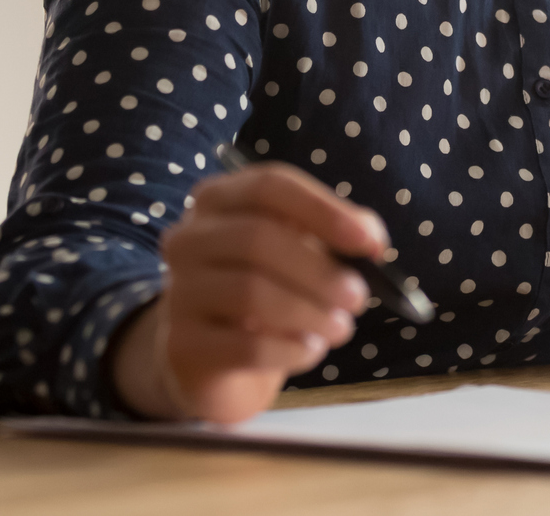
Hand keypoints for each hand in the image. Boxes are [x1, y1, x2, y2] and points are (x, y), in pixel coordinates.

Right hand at [110, 163, 386, 421]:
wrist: (216, 364)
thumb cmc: (266, 295)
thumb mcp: (300, 255)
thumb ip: (336, 237)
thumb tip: (371, 238)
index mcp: (219, 200)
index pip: (269, 186)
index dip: (324, 210)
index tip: (371, 242)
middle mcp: (188, 239)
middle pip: (257, 239)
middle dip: (320, 271)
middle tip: (358, 298)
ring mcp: (178, 292)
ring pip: (250, 292)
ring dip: (310, 312)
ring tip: (340, 328)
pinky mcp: (183, 347)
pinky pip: (245, 346)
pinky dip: (290, 349)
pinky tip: (309, 351)